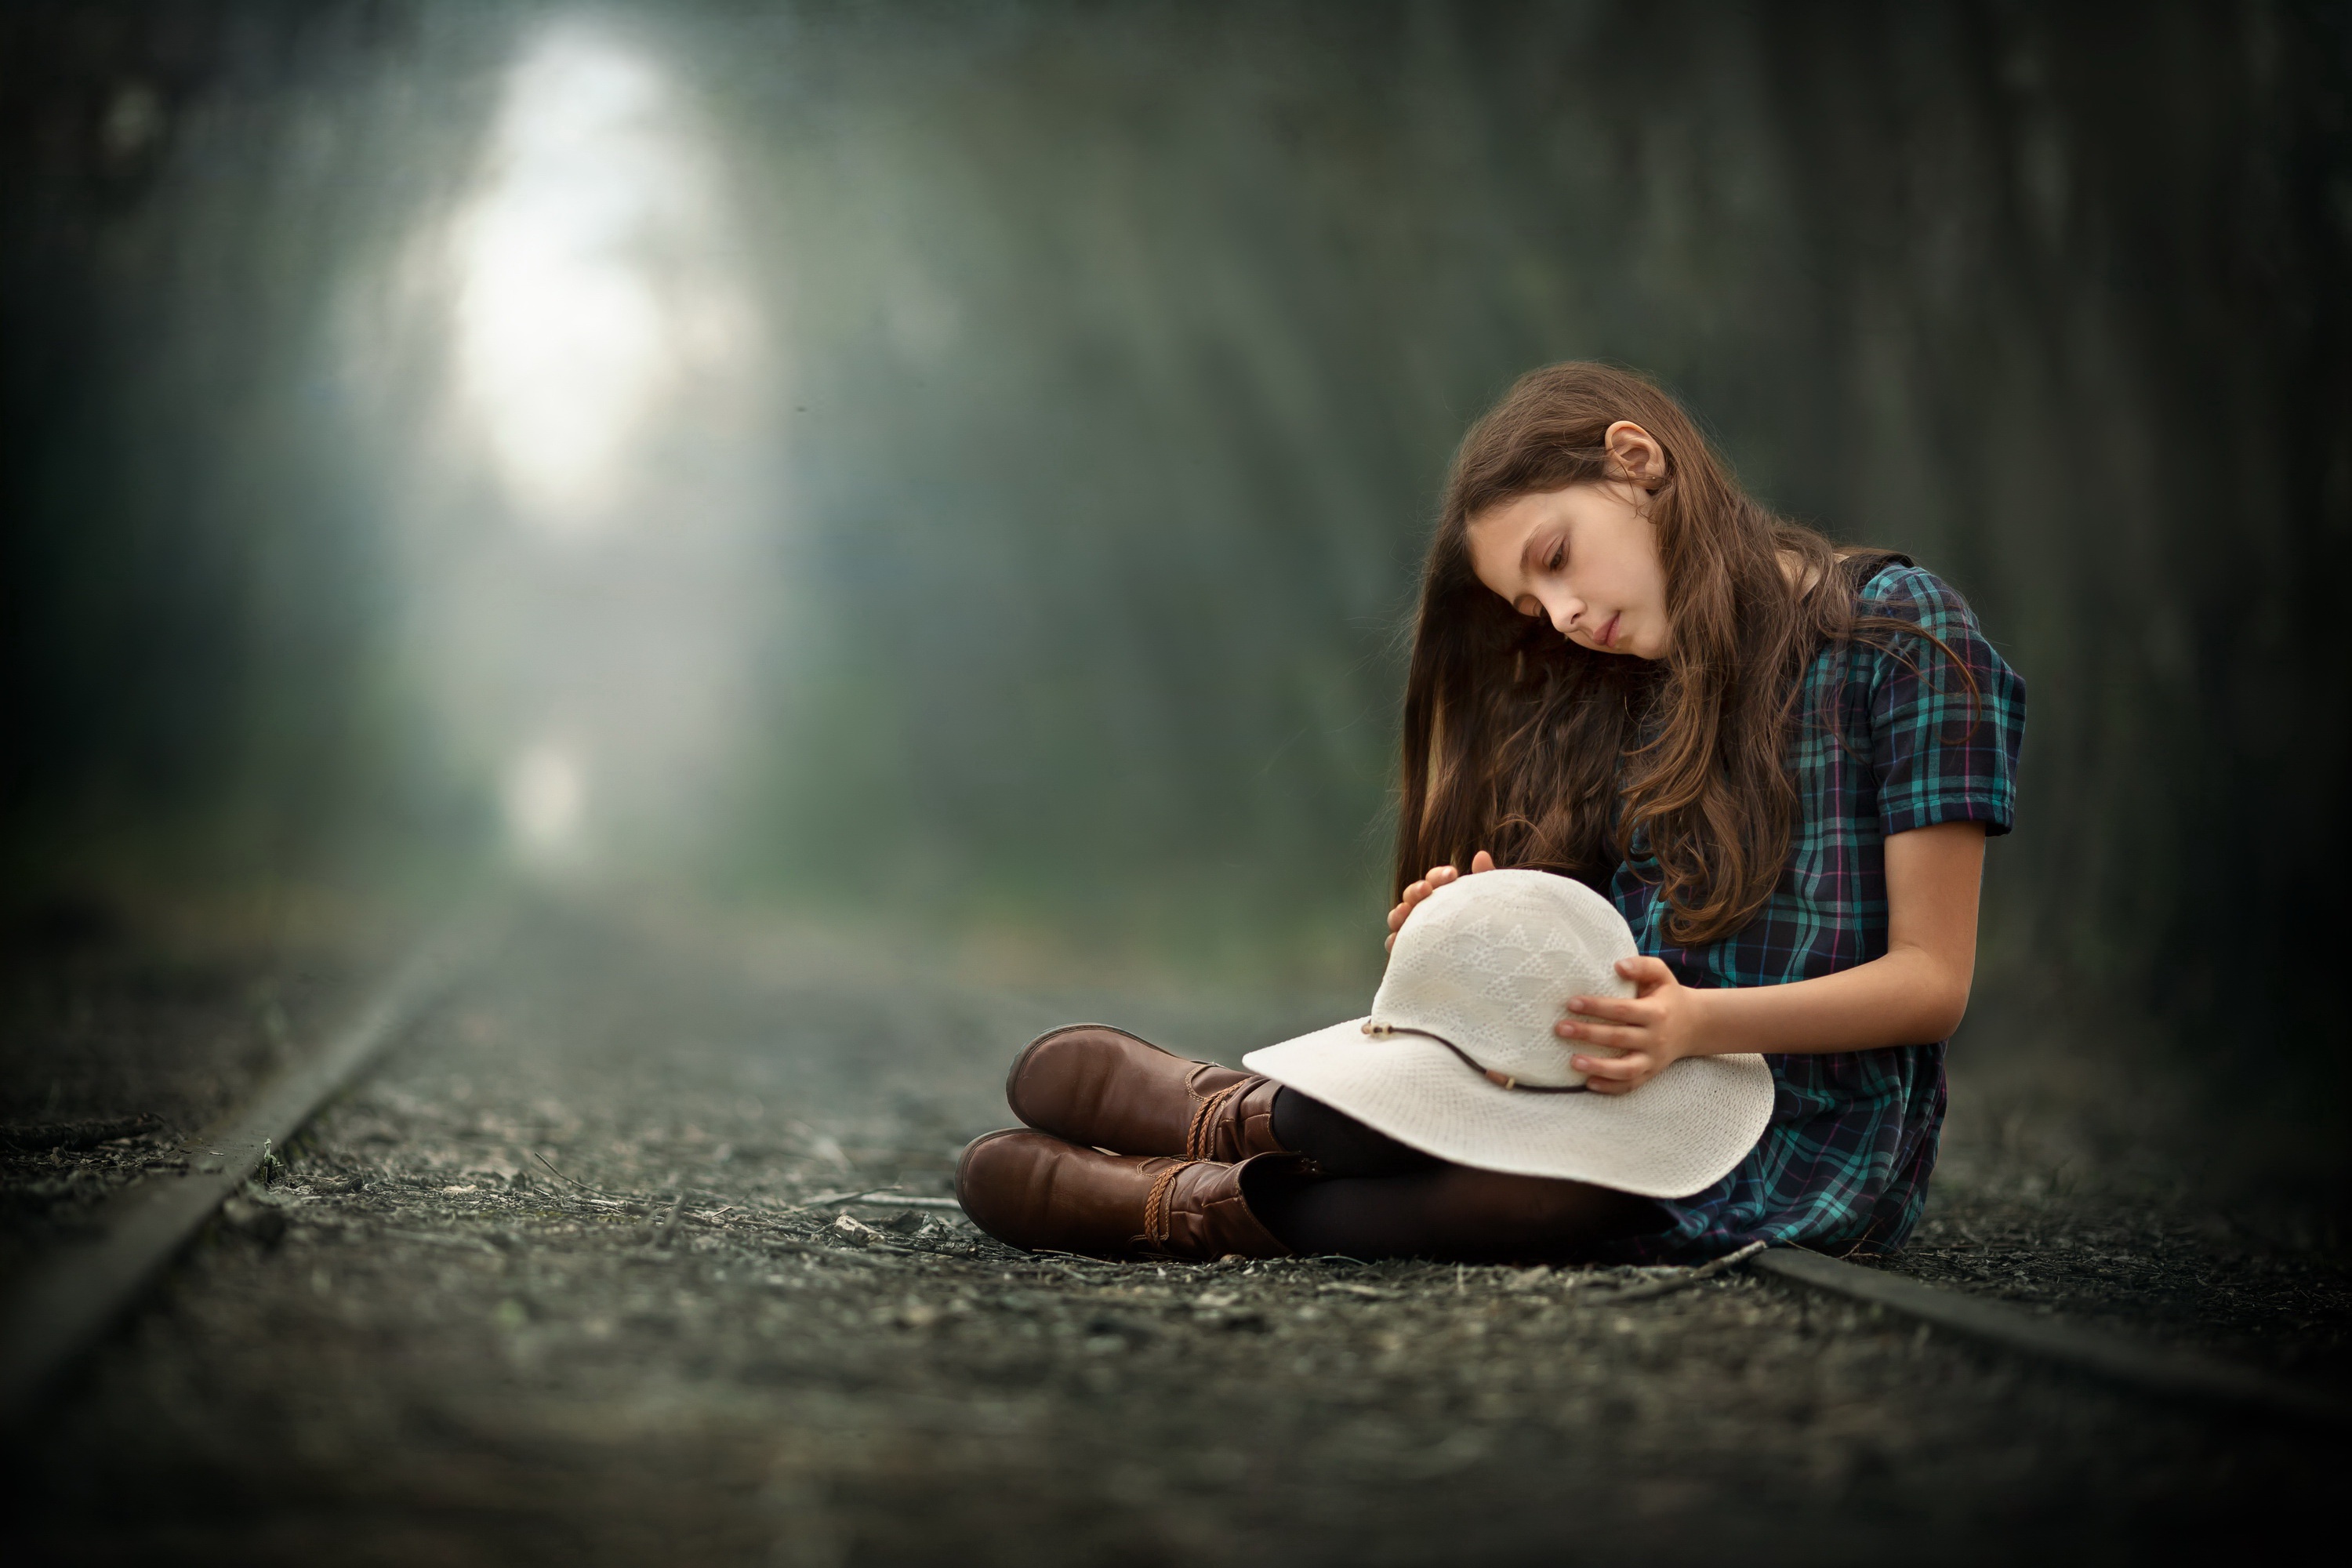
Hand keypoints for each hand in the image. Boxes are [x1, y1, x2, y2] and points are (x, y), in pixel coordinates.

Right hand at [1384, 850, 1495, 951]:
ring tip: (1404, 911)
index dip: (1439, 875)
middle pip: (1413, 896)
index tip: (1452, 874)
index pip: (1435, 880)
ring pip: (1399, 918)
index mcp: (1444, 897)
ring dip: (1398, 912)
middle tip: (1426, 889)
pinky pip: (1396, 946)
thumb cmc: (1490, 930)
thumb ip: (1486, 880)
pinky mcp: (1411, 954)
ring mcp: (1417, 932)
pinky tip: (1397, 940)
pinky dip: (1394, 941)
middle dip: (1416, 890)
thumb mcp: (1491, 904)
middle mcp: (1427, 912)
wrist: (1493, 964)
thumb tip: (1480, 855)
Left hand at [1557, 955, 1710, 1094]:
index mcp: (1656, 1012)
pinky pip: (1630, 1085)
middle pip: (1618, 1038)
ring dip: (1598, 1067)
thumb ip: (1642, 966)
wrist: (1695, 1025)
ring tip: (1572, 1062)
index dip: (1596, 1007)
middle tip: (1560, 1029)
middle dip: (1588, 1034)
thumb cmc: (1668, 996)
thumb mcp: (1661, 975)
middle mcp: (1655, 1038)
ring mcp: (1653, 1059)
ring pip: (1625, 1069)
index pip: (1622, 1010)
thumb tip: (1618, 965)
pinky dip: (1610, 1087)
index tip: (1571, 1003)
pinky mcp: (1651, 1073)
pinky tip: (1588, 1083)